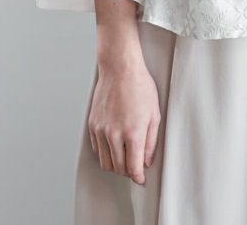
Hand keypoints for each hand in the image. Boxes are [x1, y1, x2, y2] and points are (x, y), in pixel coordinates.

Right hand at [88, 60, 161, 184]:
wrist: (120, 68)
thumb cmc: (139, 86)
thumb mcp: (154, 114)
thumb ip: (151, 141)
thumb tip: (147, 161)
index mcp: (133, 133)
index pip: (134, 168)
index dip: (139, 177)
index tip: (141, 179)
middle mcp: (114, 135)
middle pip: (119, 168)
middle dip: (128, 171)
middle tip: (135, 166)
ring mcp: (101, 130)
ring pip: (106, 162)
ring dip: (116, 165)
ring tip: (125, 157)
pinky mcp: (92, 125)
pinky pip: (97, 149)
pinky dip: (106, 153)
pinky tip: (114, 145)